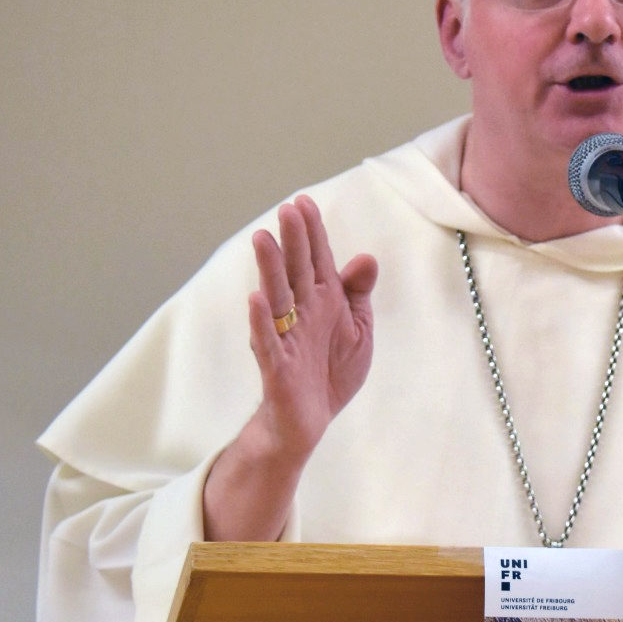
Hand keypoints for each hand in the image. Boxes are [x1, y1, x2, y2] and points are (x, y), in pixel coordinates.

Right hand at [244, 194, 379, 455]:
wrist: (311, 420)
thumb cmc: (332, 370)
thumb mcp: (358, 329)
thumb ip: (358, 294)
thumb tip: (366, 257)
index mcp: (324, 300)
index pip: (316, 259)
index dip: (312, 232)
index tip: (304, 201)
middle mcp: (302, 312)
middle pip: (296, 270)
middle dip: (293, 240)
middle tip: (287, 209)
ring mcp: (287, 336)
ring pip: (276, 297)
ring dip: (269, 268)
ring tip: (263, 239)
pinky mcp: (276, 365)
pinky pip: (267, 341)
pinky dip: (261, 321)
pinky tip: (256, 298)